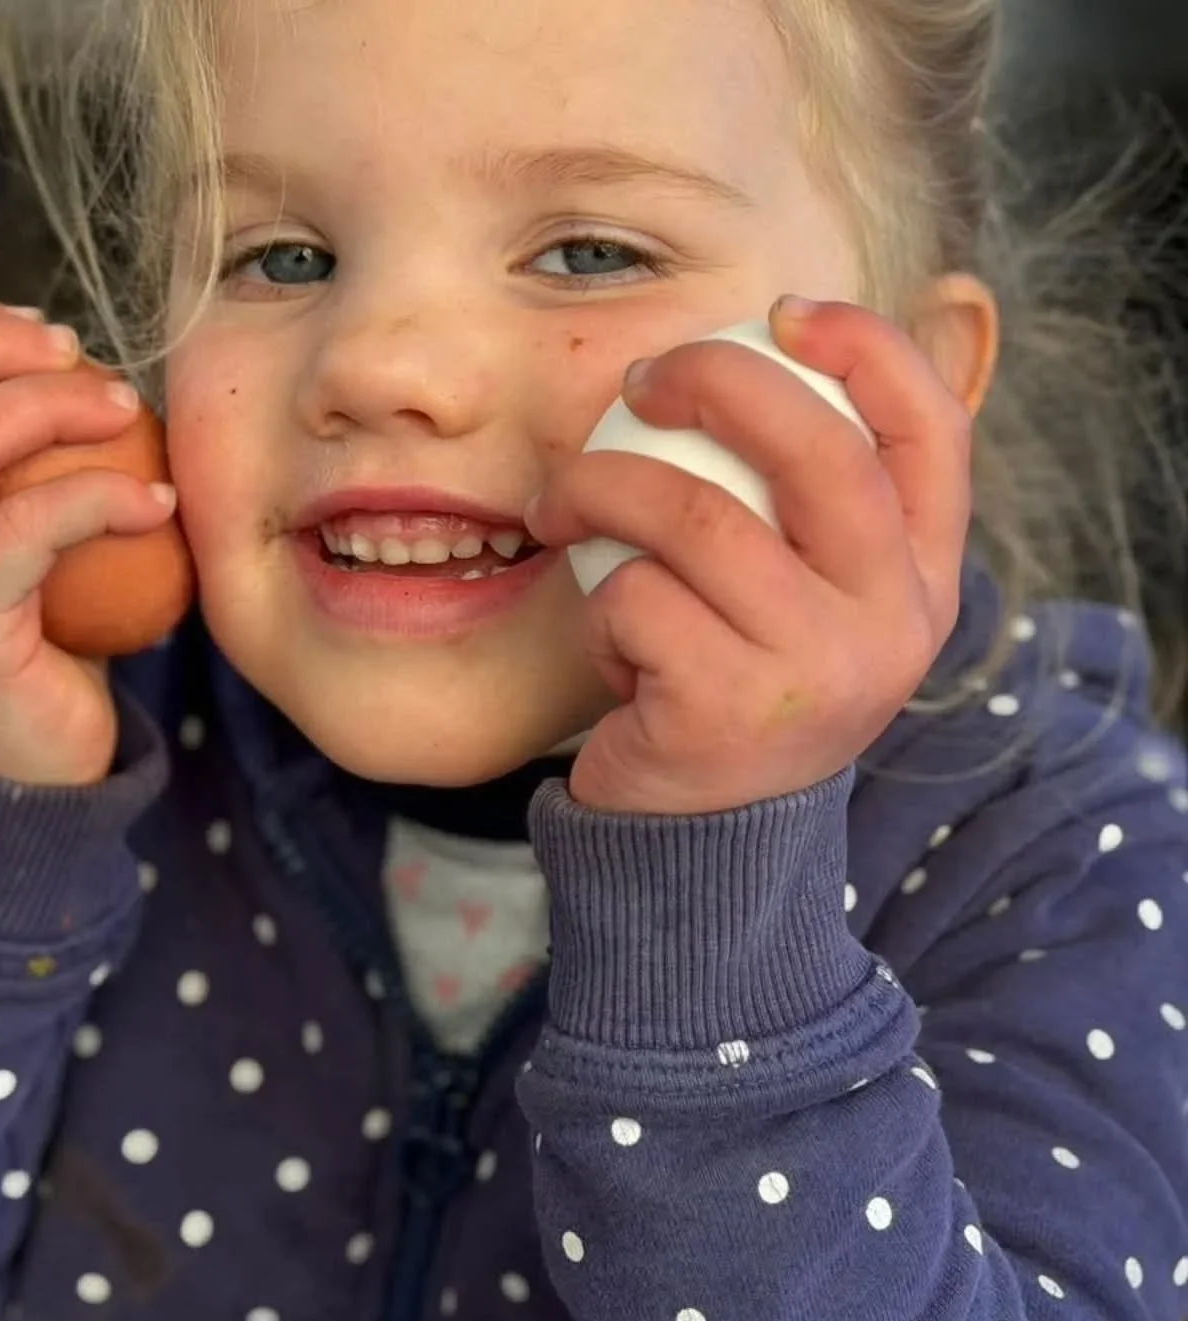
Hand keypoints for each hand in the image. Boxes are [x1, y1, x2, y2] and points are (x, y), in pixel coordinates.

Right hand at [0, 300, 178, 786]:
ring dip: (48, 410)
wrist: (34, 780)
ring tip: (126, 412)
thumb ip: (1, 478)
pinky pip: (26, 529)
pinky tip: (157, 502)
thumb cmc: (39, 651)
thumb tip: (68, 367)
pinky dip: (99, 496)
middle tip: (84, 358)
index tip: (45, 332)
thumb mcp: (3, 553)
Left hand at [527, 298, 971, 814]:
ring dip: (600, 491)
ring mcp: (818, 670)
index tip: (782, 313)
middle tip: (639, 383)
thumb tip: (764, 353)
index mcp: (923, 579)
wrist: (708, 838)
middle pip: (815, 449)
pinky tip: (611, 643)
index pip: (930, 432)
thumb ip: (808, 507)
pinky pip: (633, 600)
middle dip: (713, 380)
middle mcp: (892, 622)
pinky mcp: (728, 711)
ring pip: (694, 516)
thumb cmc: (742, 683)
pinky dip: (599, 608)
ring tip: (560, 505)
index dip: (866, 349)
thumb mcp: (805, 599)